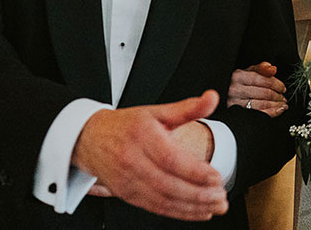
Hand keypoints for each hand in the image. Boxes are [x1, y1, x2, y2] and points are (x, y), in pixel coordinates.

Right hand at [72, 90, 227, 219]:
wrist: (90, 139)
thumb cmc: (127, 125)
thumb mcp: (157, 111)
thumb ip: (188, 108)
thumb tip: (212, 98)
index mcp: (142, 135)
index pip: (170, 159)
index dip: (195, 171)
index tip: (216, 177)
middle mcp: (132, 160)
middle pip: (167, 184)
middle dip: (198, 194)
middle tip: (221, 196)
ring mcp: (127, 180)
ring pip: (162, 200)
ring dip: (192, 207)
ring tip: (215, 206)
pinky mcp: (126, 195)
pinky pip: (155, 208)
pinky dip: (179, 213)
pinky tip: (198, 212)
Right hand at [227, 62, 287, 116]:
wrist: (224, 92)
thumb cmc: (238, 82)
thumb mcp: (247, 71)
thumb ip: (261, 68)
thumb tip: (273, 69)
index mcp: (239, 76)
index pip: (263, 80)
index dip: (276, 84)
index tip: (283, 88)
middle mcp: (235, 89)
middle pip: (264, 93)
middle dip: (277, 95)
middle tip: (283, 96)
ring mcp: (235, 103)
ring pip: (262, 105)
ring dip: (276, 105)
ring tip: (282, 104)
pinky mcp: (237, 113)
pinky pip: (258, 114)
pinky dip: (271, 113)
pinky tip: (278, 110)